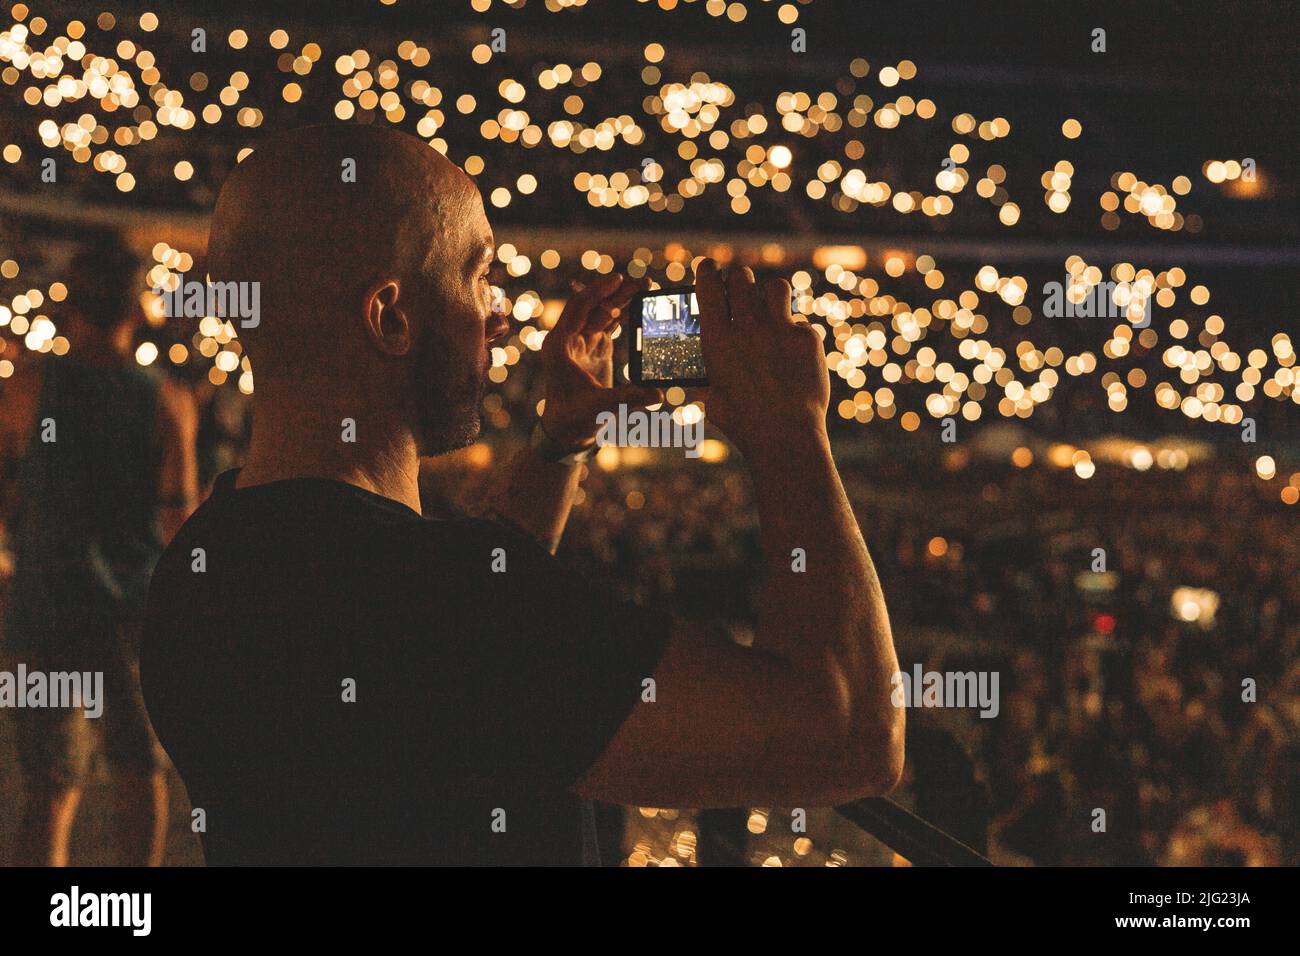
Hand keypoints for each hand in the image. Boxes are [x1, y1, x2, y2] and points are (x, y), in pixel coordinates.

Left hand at [539, 273, 662, 450]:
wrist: (567, 432)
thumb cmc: (574, 420)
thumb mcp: (600, 407)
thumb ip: (629, 398)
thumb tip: (659, 395)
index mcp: (559, 346)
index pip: (579, 308)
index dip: (599, 291)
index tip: (619, 279)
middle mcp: (568, 340)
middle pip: (594, 307)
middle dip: (618, 292)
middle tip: (644, 282)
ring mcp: (582, 344)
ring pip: (603, 314)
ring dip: (623, 300)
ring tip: (646, 288)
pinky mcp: (595, 351)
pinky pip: (609, 326)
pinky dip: (624, 316)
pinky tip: (640, 306)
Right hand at [693, 260, 829, 459]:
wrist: (785, 437)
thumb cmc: (743, 423)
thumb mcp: (713, 398)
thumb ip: (710, 375)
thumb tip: (706, 372)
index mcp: (717, 339)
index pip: (709, 286)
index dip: (707, 272)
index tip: (708, 268)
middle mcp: (747, 327)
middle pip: (742, 278)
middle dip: (739, 281)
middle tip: (740, 291)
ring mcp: (780, 330)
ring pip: (776, 288)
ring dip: (770, 296)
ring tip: (770, 311)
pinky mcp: (807, 339)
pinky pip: (800, 322)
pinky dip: (795, 333)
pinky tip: (793, 352)